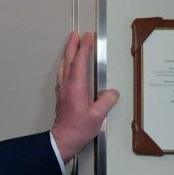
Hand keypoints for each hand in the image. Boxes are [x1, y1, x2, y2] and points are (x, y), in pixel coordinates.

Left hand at [50, 31, 117, 160]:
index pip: (80, 62)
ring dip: (67, 53)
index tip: (88, 36)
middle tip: (75, 34)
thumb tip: (111, 92)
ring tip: (70, 44)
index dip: (84, 48)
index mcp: (76, 87)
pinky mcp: (61, 96)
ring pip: (63, 66)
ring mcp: (62, 90)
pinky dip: (65, 64)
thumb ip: (106, 101)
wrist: (62, 140)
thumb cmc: (79, 129)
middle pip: (68, 61)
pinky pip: (62, 74)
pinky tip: (67, 65)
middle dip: (72, 46)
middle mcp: (67, 86)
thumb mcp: (97, 116)